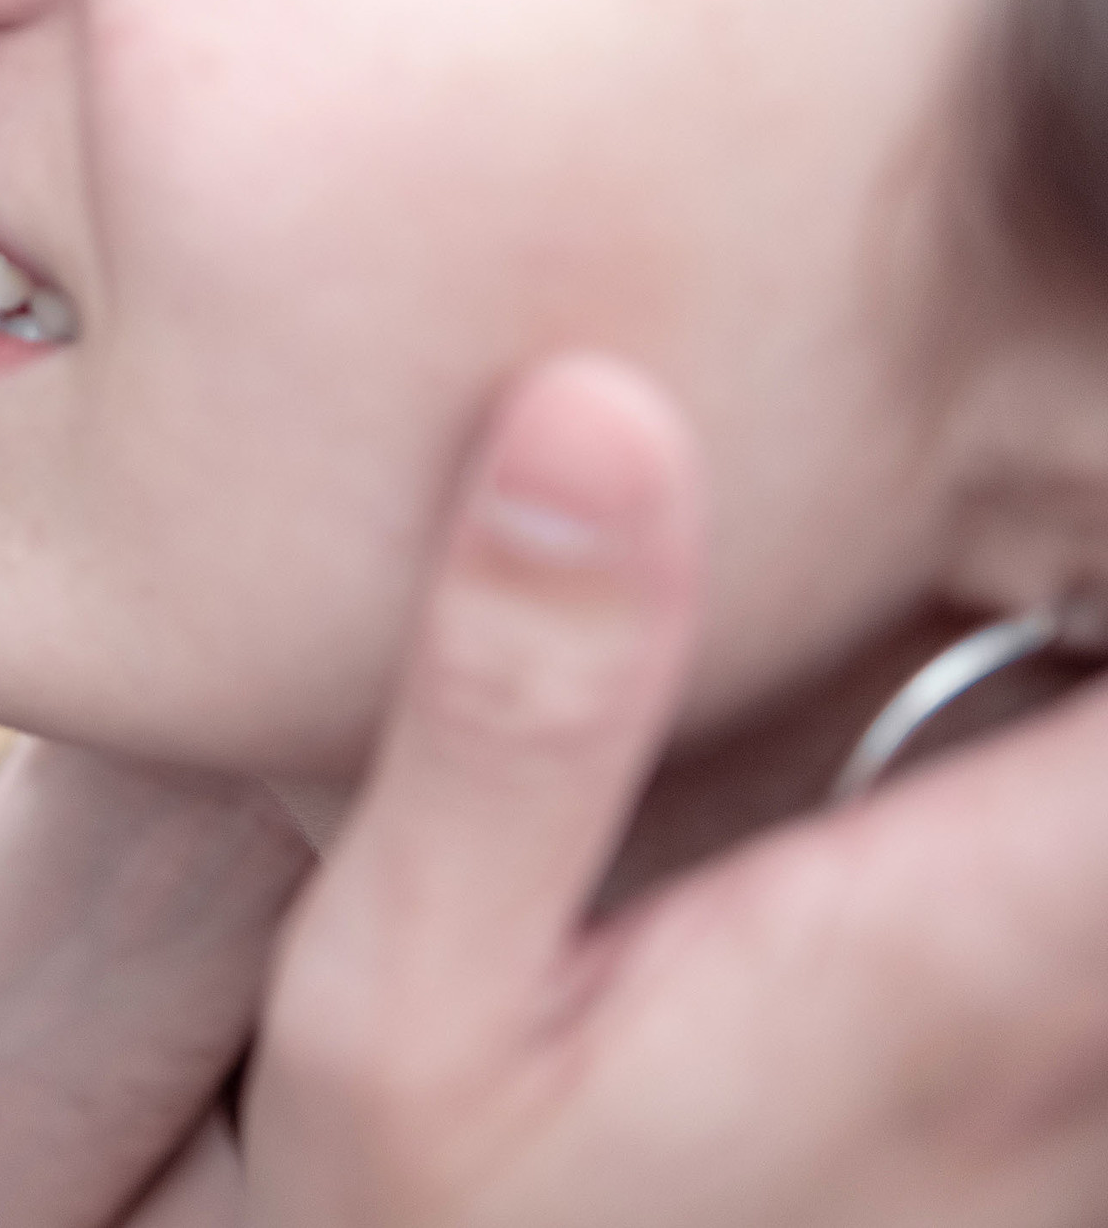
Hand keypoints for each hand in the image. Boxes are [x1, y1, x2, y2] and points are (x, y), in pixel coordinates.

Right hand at [176, 356, 1107, 1225]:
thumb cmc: (429, 1214)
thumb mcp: (400, 974)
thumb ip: (518, 705)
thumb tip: (601, 412)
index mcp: (950, 947)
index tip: (1072, 301)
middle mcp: (1081, 1023)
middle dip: (1101, 531)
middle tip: (1035, 323)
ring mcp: (1086, 1080)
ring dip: (1087, 623)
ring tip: (1015, 457)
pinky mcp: (1047, 1102)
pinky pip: (1092, 871)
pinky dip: (1064, 712)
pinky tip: (994, 637)